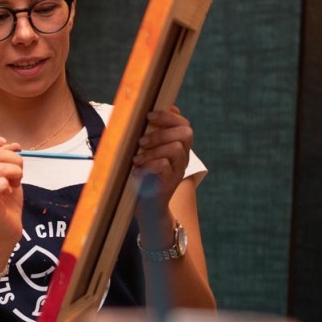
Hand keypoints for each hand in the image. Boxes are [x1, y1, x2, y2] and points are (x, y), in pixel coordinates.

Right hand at [0, 132, 24, 246]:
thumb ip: (5, 159)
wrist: (4, 230)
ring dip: (16, 171)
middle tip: (17, 173)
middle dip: (14, 158)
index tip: (4, 145)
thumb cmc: (5, 202)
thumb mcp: (6, 175)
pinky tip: (10, 190)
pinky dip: (8, 183)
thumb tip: (11, 144)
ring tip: (16, 182)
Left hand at [133, 107, 193, 221]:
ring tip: (136, 158)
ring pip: (175, 148)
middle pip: (185, 133)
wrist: (147, 208)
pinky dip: (148, 165)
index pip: (184, 124)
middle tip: (141, 141)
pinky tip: (136, 171)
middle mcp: (183, 157)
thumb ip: (151, 134)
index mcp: (179, 146)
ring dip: (153, 150)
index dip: (168, 117)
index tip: (149, 116)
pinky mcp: (170, 183)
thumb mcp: (146, 152)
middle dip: (161, 132)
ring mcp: (178, 170)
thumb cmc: (143, 175)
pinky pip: (164, 166)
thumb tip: (149, 113)